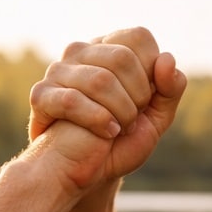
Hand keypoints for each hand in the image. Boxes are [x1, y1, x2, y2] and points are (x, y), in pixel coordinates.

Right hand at [29, 27, 186, 190]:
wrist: (87, 174)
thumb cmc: (119, 143)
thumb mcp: (156, 118)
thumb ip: (170, 89)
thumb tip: (167, 58)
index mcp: (109, 49)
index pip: (139, 37)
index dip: (151, 71)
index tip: (145, 99)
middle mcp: (81, 51)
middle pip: (122, 57)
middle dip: (137, 97)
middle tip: (130, 119)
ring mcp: (58, 71)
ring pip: (100, 80)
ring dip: (120, 113)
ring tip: (117, 129)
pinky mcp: (41, 95)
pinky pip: (73, 100)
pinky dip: (98, 122)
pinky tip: (104, 134)